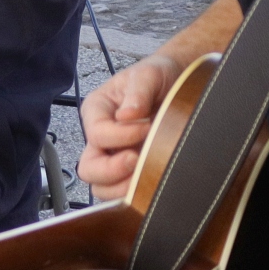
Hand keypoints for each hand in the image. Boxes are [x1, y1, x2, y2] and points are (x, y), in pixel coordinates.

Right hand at [77, 54, 178, 201]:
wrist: (179, 83)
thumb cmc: (158, 76)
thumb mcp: (149, 75)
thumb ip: (138, 91)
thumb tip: (127, 116)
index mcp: (97, 111)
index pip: (97, 134)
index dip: (123, 136)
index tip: (148, 127)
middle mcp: (99, 137)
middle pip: (89, 168)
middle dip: (113, 170)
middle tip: (139, 160)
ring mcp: (113, 157)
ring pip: (102, 188)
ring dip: (123, 187)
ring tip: (146, 176)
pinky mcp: (130, 171)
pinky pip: (122, 193)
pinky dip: (134, 195)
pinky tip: (151, 183)